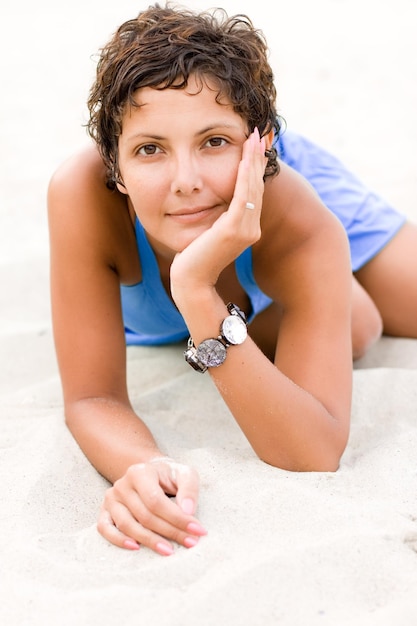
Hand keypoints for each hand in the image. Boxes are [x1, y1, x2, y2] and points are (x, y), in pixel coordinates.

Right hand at [97, 457, 206, 554]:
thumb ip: (189, 489)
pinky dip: (118, 540)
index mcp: (140, 472)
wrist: (151, 473)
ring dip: (150, 541)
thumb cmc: (169, 476)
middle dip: (170, 532)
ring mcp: (111, 498)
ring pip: (127, 525)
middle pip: (144, 515)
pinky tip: (136, 547)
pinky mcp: (105, 511)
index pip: (156, 501)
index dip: (177, 518)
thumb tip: (188, 511)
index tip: (197, 530)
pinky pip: (105, 528)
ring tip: (169, 550)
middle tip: (190, 542)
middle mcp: (122, 485)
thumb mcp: (184, 474)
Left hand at [170, 128, 266, 299]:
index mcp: (246, 228)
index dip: (254, 167)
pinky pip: (242, 196)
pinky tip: (244, 157)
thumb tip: (212, 204)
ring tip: (255, 137)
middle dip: (258, 158)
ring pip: (252, 187)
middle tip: (261, 133)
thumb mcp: (208, 234)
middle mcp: (251, 228)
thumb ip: (216, 219)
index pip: (253, 192)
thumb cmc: (193, 259)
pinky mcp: (234, 229)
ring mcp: (245, 229)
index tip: (254, 145)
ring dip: (253, 160)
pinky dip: (244, 175)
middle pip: (256, 186)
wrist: (190, 282)